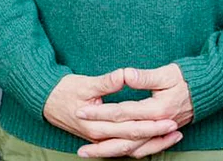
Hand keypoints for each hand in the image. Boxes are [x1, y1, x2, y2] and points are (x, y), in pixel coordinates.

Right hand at [43, 69, 178, 152]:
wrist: (46, 100)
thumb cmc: (65, 90)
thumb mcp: (86, 83)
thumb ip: (107, 82)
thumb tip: (125, 74)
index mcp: (97, 124)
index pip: (130, 126)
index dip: (151, 123)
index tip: (169, 117)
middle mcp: (99, 136)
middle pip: (133, 140)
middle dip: (156, 136)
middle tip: (177, 128)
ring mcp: (100, 140)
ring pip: (130, 148)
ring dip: (152, 144)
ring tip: (173, 137)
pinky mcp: (100, 138)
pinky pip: (123, 147)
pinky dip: (140, 146)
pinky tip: (155, 141)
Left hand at [74, 65, 193, 157]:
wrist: (208, 90)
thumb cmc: (187, 79)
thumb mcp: (167, 73)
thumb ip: (145, 77)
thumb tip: (126, 75)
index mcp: (157, 109)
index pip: (122, 112)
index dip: (100, 112)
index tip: (81, 111)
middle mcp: (158, 125)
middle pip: (124, 138)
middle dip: (100, 142)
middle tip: (79, 146)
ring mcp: (161, 132)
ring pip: (132, 148)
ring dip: (110, 152)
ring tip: (89, 153)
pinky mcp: (161, 135)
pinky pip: (142, 149)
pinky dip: (125, 152)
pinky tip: (111, 152)